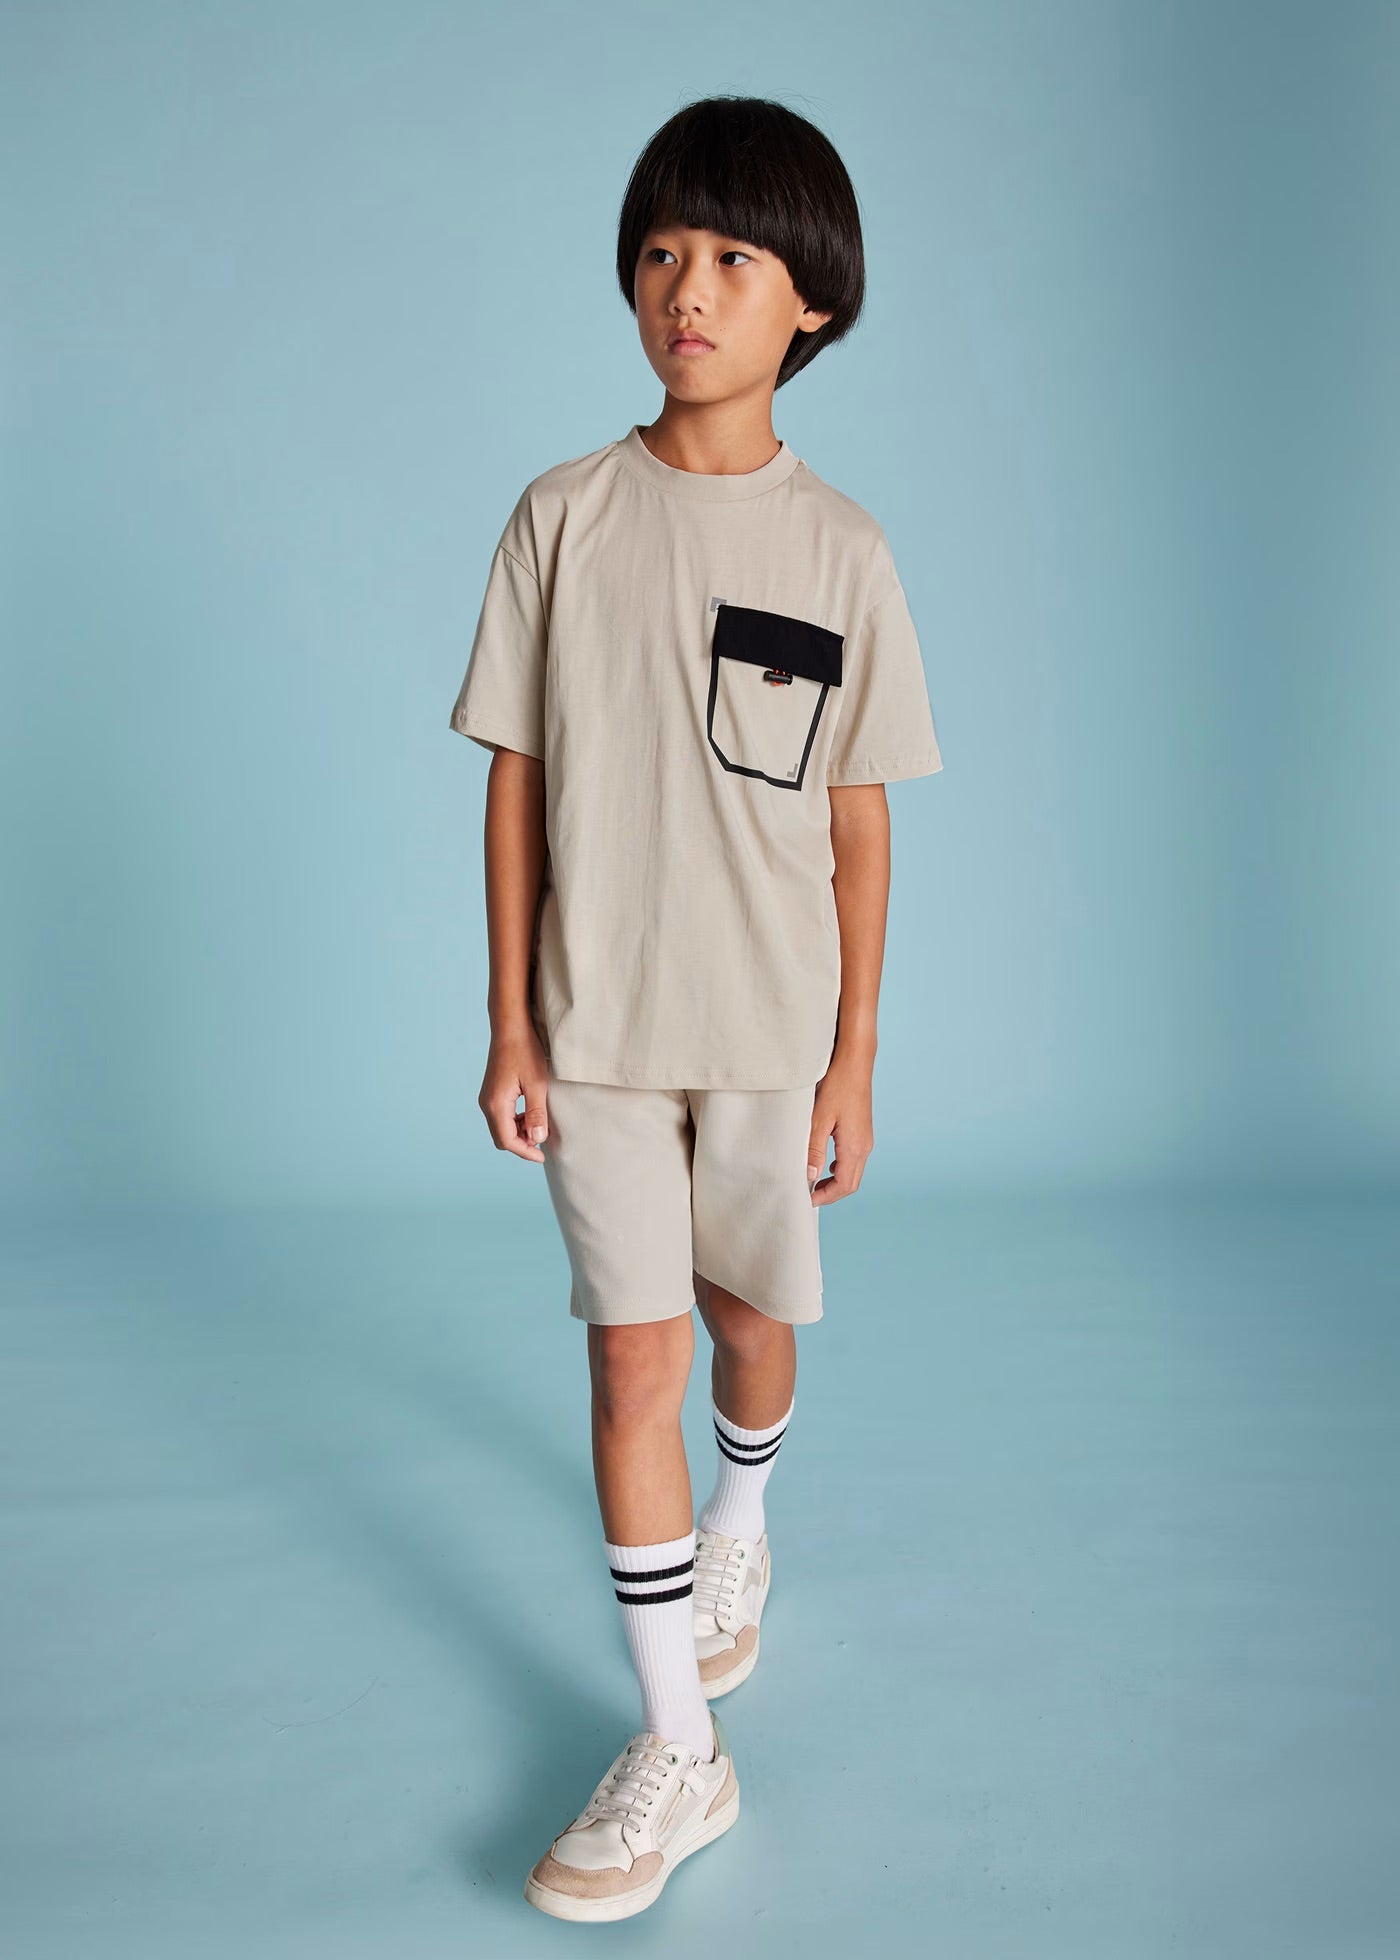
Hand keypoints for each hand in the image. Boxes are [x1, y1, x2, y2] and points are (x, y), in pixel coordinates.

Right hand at [479, 1028, 551, 1162]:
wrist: (510, 1026)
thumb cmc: (525, 1051)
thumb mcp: (537, 1084)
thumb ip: (537, 1113)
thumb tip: (537, 1140)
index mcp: (496, 1105)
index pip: (507, 1141)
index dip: (525, 1152)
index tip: (543, 1157)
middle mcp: (487, 1104)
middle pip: (502, 1138)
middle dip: (522, 1144)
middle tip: (543, 1141)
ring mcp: (487, 1098)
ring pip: (501, 1127)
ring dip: (520, 1132)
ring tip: (540, 1124)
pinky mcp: (492, 1092)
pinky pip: (501, 1116)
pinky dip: (516, 1121)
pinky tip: (531, 1113)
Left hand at [806, 1051, 874, 1205]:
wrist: (855, 1062)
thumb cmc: (837, 1085)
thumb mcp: (819, 1119)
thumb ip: (814, 1150)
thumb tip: (810, 1177)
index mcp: (855, 1148)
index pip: (843, 1186)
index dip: (825, 1197)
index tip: (806, 1199)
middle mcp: (864, 1147)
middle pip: (850, 1183)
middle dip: (830, 1193)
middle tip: (808, 1195)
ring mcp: (865, 1139)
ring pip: (853, 1172)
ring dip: (835, 1181)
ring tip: (814, 1181)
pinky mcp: (862, 1131)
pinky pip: (853, 1159)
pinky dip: (840, 1168)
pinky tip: (826, 1162)